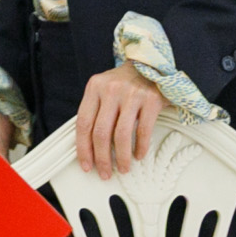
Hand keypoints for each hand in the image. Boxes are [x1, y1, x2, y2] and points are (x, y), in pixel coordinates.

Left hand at [74, 65, 163, 179]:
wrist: (152, 63)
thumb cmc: (125, 82)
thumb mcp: (104, 89)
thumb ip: (95, 110)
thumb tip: (87, 145)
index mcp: (94, 87)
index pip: (83, 123)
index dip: (83, 148)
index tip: (86, 165)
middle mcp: (111, 90)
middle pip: (101, 132)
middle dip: (102, 158)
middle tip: (105, 173)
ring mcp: (132, 94)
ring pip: (121, 135)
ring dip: (121, 157)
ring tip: (122, 168)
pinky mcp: (151, 99)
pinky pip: (143, 131)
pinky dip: (140, 147)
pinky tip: (138, 156)